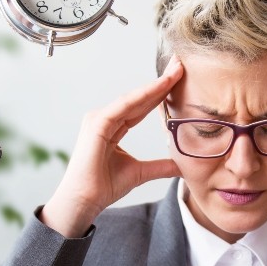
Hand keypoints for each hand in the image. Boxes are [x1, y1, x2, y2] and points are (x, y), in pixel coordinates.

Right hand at [40, 58, 183, 236]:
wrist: (84, 201)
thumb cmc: (103, 186)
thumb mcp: (140, 173)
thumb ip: (160, 166)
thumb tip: (182, 166)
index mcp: (113, 126)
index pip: (142, 106)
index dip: (161, 92)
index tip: (179, 78)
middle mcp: (105, 119)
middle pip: (139, 97)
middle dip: (161, 81)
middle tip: (180, 64)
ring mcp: (99, 119)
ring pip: (133, 99)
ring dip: (155, 85)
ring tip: (175, 72)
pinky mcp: (97, 124)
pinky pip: (123, 107)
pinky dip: (141, 97)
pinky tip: (159, 87)